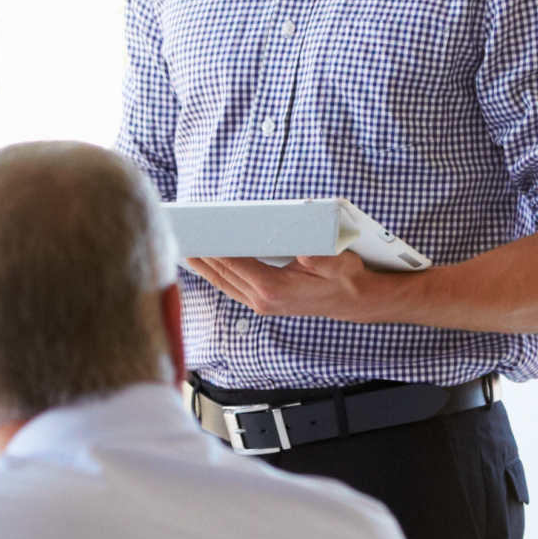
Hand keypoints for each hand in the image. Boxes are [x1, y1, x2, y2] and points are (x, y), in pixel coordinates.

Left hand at [186, 250, 404, 324]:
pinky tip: (209, 266)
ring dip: (205, 269)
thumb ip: (319, 256)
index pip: (233, 263)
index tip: (194, 233)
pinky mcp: (266, 304)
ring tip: (186, 250)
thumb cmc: (345, 277)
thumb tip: (304, 252)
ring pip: (224, 284)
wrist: (357, 300)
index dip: (211, 248)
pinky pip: (233, 289)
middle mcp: (264, 300)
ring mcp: (264, 305)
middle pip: (222, 275)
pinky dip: (218, 276)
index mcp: (274, 288)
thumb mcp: (336, 260)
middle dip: (200, 257)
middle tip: (181, 236)